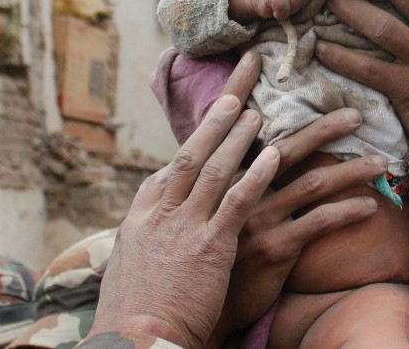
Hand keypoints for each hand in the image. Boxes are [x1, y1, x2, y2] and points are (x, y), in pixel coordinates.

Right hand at [85, 55, 277, 348]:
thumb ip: (153, 230)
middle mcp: (162, 210)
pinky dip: (256, 175)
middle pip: (194, 150)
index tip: (222, 107)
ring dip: (241, 136)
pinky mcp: (210, 247)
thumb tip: (163, 209)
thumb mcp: (134, 260)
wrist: (136, 340)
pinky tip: (274, 156)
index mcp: (145, 211)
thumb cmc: (137, 309)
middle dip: (219, 115)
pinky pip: (237, 201)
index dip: (201, 131)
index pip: (177, 160)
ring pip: (218, 168)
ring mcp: (185, 226)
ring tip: (262, 111)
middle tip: (241, 86)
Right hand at [211, 109, 385, 342]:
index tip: (255, 58)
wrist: (198, 303)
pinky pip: (319, 222)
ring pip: (313, 183)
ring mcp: (256, 219)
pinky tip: (369, 207)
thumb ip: (222, 176)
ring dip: (351, 171)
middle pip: (286, 148)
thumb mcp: (204, 208)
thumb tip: (243, 146)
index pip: (236, 127)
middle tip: (356, 115)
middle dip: (324, 128)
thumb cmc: (210, 250)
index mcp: (220, 175)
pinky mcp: (275, 247)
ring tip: (379, 163)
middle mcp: (236, 190)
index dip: (240, 88)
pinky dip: (347, 211)